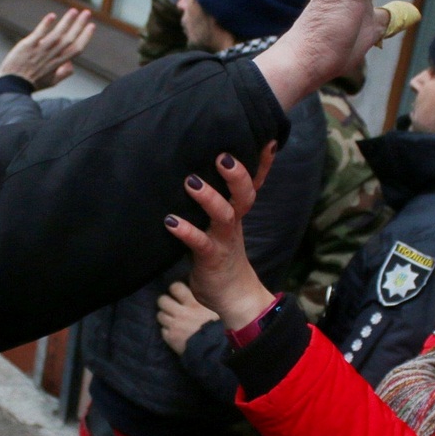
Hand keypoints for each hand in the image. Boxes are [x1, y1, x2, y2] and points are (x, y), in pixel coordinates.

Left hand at [0, 8, 94, 89]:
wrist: (13, 85)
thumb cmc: (32, 83)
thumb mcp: (52, 82)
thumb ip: (64, 73)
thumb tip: (72, 64)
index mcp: (59, 63)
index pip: (76, 49)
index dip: (85, 37)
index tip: (91, 26)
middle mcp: (51, 56)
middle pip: (69, 38)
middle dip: (80, 24)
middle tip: (87, 12)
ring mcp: (40, 50)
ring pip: (57, 34)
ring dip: (67, 21)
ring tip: (74, 10)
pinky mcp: (28, 45)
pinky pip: (39, 33)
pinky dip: (46, 24)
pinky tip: (52, 16)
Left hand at [157, 282, 218, 354]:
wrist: (214, 351)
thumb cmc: (219, 329)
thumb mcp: (215, 310)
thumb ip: (204, 302)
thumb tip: (197, 294)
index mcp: (193, 303)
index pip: (175, 287)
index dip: (174, 289)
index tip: (177, 293)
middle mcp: (181, 312)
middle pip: (162, 300)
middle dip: (165, 302)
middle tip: (171, 306)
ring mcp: (174, 326)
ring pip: (160, 315)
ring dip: (165, 317)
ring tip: (173, 320)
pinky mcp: (170, 338)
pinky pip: (163, 330)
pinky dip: (167, 331)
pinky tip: (175, 333)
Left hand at [162, 147, 276, 329]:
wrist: (234, 298)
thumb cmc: (223, 256)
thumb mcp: (223, 224)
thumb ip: (216, 201)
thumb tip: (195, 170)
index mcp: (237, 213)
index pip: (252, 183)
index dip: (260, 162)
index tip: (264, 137)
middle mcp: (234, 222)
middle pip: (245, 194)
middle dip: (237, 174)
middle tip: (223, 156)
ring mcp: (224, 240)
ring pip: (224, 215)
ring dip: (209, 198)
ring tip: (191, 181)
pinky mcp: (211, 259)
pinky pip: (200, 243)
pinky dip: (185, 231)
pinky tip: (169, 221)